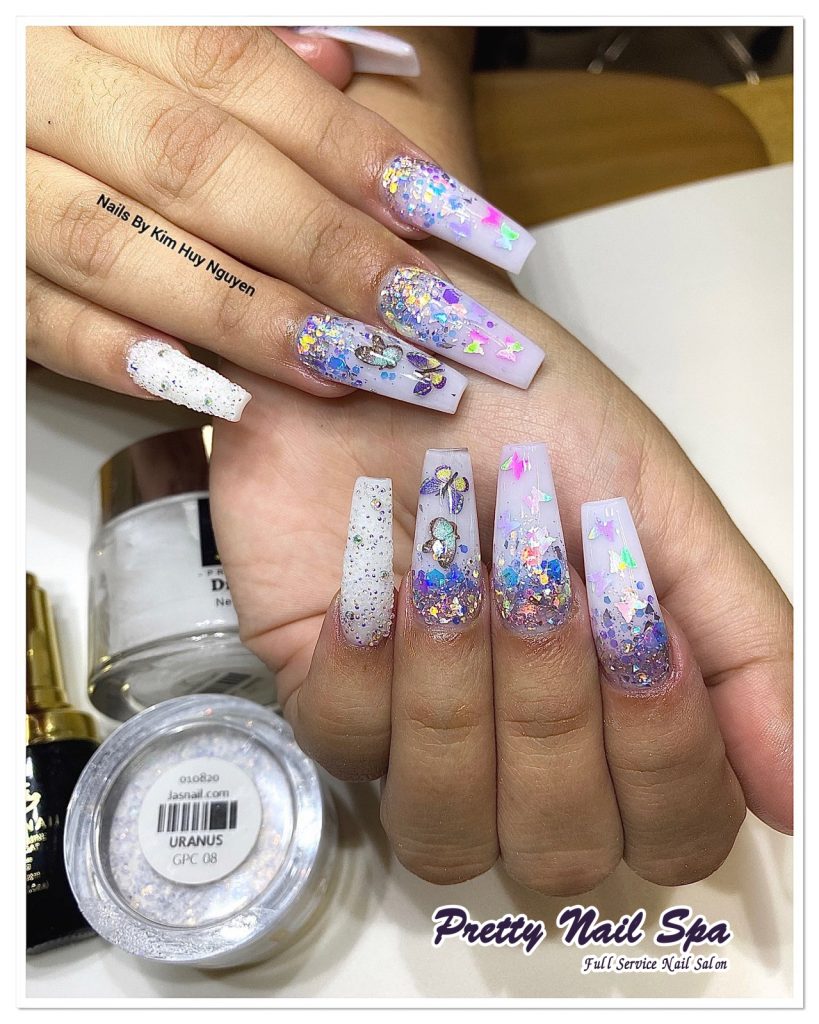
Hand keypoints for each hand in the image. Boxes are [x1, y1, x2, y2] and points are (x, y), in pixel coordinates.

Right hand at [27, 26, 538, 420]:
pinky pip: (38, 320)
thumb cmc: (94, 91)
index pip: (234, 70)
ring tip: (350, 365)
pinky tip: (219, 394)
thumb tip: (334, 63)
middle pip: (191, 164)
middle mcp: (38, 88)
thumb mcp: (152, 42)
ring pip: (113, 246)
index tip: (441, 213)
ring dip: (242, 315)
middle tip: (420, 314)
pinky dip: (118, 357)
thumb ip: (238, 51)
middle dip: (319, 245)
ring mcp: (1, 185)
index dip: (344, 145)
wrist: (2, 112)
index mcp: (96, 17)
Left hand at [209, 255, 791, 890]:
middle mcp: (520, 744)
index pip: (670, 831)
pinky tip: (373, 588)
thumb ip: (743, 642)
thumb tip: (794, 801)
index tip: (639, 629)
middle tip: (537, 580)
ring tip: (446, 580)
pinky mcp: (323, 695)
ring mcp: (413, 730)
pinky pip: (342, 749)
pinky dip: (365, 671)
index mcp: (616, 703)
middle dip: (552, 716)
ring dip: (456, 703)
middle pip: (557, 851)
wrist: (383, 343)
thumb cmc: (524, 413)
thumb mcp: (658, 506)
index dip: (665, 762)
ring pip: (444, 834)